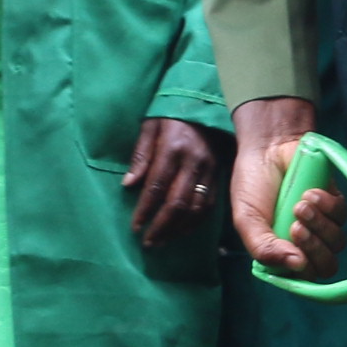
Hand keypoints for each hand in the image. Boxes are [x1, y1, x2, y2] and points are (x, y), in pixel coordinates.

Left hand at [126, 117, 230, 245]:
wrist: (206, 103)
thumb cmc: (172, 114)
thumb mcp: (150, 126)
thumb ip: (140, 155)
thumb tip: (127, 185)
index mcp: (173, 149)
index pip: (156, 187)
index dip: (145, 210)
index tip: (135, 227)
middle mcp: (193, 162)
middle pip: (177, 203)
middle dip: (161, 226)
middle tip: (148, 242)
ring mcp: (209, 170)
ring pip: (195, 208)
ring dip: (178, 229)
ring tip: (163, 241)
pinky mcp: (219, 175)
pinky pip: (209, 204)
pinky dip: (196, 222)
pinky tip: (183, 231)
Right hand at [232, 97, 342, 279]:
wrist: (267, 150)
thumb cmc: (254, 186)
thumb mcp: (247, 220)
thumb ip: (264, 248)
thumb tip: (296, 266)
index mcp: (283, 254)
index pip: (304, 279)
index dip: (304, 270)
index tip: (293, 252)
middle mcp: (306, 244)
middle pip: (326, 266)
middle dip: (314, 248)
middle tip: (296, 227)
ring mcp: (323, 225)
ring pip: (337, 242)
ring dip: (319, 225)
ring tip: (300, 204)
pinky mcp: (335, 205)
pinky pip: (342, 215)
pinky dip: (327, 206)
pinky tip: (310, 192)